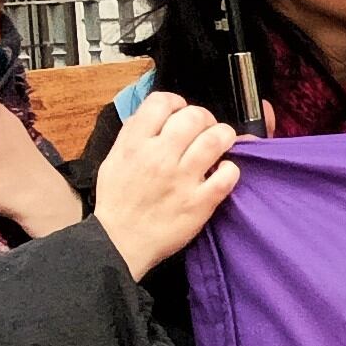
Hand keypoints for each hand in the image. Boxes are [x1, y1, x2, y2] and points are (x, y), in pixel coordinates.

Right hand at [93, 91, 240, 276]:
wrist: (119, 242)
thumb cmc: (118, 202)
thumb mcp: (114, 160)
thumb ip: (135, 135)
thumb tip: (157, 118)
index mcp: (134, 144)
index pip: (161, 102)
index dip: (176, 103)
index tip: (180, 112)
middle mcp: (159, 157)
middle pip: (194, 116)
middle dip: (204, 118)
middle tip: (205, 129)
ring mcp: (182, 179)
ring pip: (215, 139)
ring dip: (223, 137)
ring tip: (221, 143)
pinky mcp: (200, 203)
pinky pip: (228, 175)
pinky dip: (230, 169)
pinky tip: (223, 172)